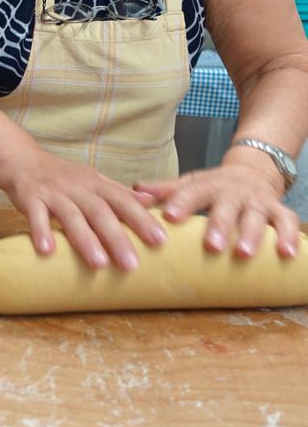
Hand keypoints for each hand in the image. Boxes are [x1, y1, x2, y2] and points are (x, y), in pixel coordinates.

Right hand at [0, 152, 166, 270]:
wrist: (23, 160)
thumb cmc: (62, 176)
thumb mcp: (93, 179)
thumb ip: (119, 192)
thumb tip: (151, 202)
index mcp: (96, 184)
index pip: (123, 201)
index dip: (142, 219)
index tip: (161, 240)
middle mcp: (77, 188)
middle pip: (100, 212)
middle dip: (117, 238)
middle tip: (132, 264)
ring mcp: (53, 193)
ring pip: (71, 216)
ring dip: (85, 239)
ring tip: (98, 264)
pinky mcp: (30, 198)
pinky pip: (35, 216)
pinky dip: (41, 232)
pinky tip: (47, 252)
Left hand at [134, 165, 299, 258]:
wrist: (252, 171)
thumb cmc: (214, 186)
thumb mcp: (190, 184)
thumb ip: (166, 190)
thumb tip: (136, 190)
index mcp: (208, 185)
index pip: (192, 192)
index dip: (182, 203)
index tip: (171, 218)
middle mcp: (233, 192)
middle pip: (227, 207)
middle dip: (219, 225)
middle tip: (212, 245)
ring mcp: (257, 201)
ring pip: (257, 216)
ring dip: (252, 235)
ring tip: (244, 253)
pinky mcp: (278, 210)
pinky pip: (287, 222)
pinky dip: (289, 237)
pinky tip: (287, 255)